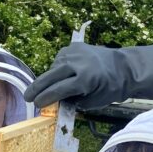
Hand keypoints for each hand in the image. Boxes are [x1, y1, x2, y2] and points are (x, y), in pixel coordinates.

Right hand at [24, 40, 152, 109]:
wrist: (125, 67)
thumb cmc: (111, 89)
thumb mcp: (93, 102)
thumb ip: (73, 102)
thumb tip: (55, 102)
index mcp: (85, 79)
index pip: (58, 90)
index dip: (45, 98)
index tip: (36, 104)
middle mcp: (78, 63)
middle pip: (51, 76)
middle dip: (37, 87)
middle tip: (27, 97)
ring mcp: (75, 52)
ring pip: (54, 67)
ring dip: (49, 77)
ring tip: (48, 87)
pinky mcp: (75, 46)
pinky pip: (60, 59)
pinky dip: (58, 68)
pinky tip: (61, 74)